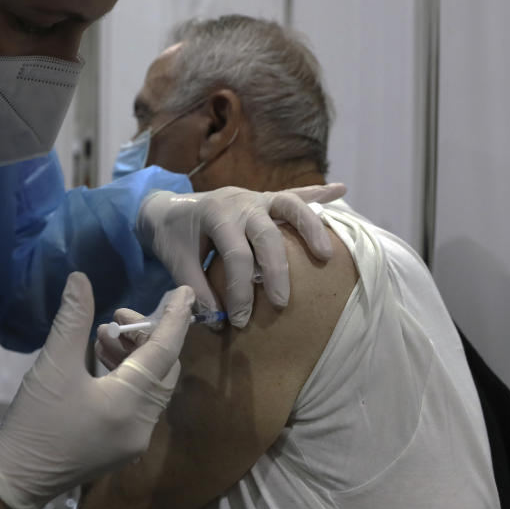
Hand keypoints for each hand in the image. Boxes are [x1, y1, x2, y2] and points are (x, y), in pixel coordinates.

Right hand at [0, 272, 193, 508]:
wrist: (13, 479)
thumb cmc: (35, 421)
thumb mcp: (53, 365)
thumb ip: (72, 320)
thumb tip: (80, 279)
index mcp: (130, 403)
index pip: (165, 352)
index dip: (175, 319)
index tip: (184, 292)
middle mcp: (142, 424)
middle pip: (163, 369)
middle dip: (147, 337)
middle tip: (117, 317)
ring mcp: (134, 440)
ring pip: (152, 387)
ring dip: (135, 357)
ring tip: (102, 336)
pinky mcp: (122, 447)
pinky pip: (139, 404)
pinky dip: (128, 378)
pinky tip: (99, 363)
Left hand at [136, 183, 346, 326]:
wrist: (167, 207)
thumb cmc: (174, 237)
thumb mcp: (177, 263)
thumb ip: (197, 289)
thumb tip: (217, 318)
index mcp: (215, 215)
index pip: (235, 255)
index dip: (239, 289)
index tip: (239, 319)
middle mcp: (240, 202)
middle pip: (267, 235)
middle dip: (276, 271)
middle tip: (281, 303)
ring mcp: (256, 198)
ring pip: (290, 206)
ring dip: (310, 228)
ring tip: (325, 255)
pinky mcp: (266, 198)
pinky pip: (296, 194)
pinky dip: (319, 193)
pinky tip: (342, 190)